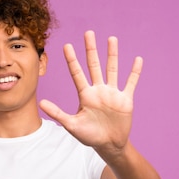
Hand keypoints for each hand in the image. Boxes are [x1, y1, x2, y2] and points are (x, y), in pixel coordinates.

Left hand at [40, 31, 141, 154]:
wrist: (109, 145)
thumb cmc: (89, 136)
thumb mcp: (72, 125)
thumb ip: (58, 113)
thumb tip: (41, 103)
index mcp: (85, 95)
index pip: (77, 73)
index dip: (72, 60)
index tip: (67, 46)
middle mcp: (98, 90)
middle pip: (94, 65)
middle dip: (91, 50)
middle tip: (88, 33)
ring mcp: (112, 93)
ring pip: (112, 69)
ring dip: (112, 55)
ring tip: (111, 39)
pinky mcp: (125, 99)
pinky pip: (130, 83)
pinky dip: (135, 72)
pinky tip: (137, 59)